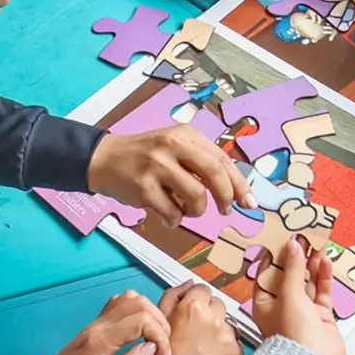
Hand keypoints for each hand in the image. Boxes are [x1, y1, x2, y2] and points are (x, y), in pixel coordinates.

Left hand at [0, 290, 169, 354]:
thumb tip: (151, 349)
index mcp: (100, 342)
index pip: (141, 321)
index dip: (160, 336)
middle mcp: (98, 326)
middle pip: (139, 303)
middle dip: (159, 323)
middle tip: (163, 349)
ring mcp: (95, 324)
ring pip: (130, 299)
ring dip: (150, 315)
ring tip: (155, 340)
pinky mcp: (94, 327)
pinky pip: (119, 306)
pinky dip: (137, 312)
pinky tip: (140, 333)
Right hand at [89, 125, 254, 226]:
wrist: (104, 158)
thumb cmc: (146, 156)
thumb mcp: (175, 147)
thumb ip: (201, 162)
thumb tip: (234, 189)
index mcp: (186, 135)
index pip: (222, 159)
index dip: (239, 183)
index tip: (249, 202)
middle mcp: (173, 145)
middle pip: (214, 173)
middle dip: (226, 196)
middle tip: (225, 210)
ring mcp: (157, 166)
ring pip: (196, 196)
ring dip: (197, 211)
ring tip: (187, 210)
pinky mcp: (143, 187)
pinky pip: (172, 212)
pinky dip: (176, 220)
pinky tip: (169, 216)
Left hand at [251, 236, 346, 354]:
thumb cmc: (290, 334)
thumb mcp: (288, 295)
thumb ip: (292, 269)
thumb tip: (293, 246)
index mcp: (264, 304)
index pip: (267, 274)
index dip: (275, 255)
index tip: (282, 237)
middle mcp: (282, 307)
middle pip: (289, 276)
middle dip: (297, 257)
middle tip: (304, 236)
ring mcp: (303, 311)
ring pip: (307, 281)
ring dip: (312, 264)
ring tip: (317, 244)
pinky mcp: (320, 316)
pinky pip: (322, 291)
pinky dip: (324, 276)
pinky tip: (325, 262)